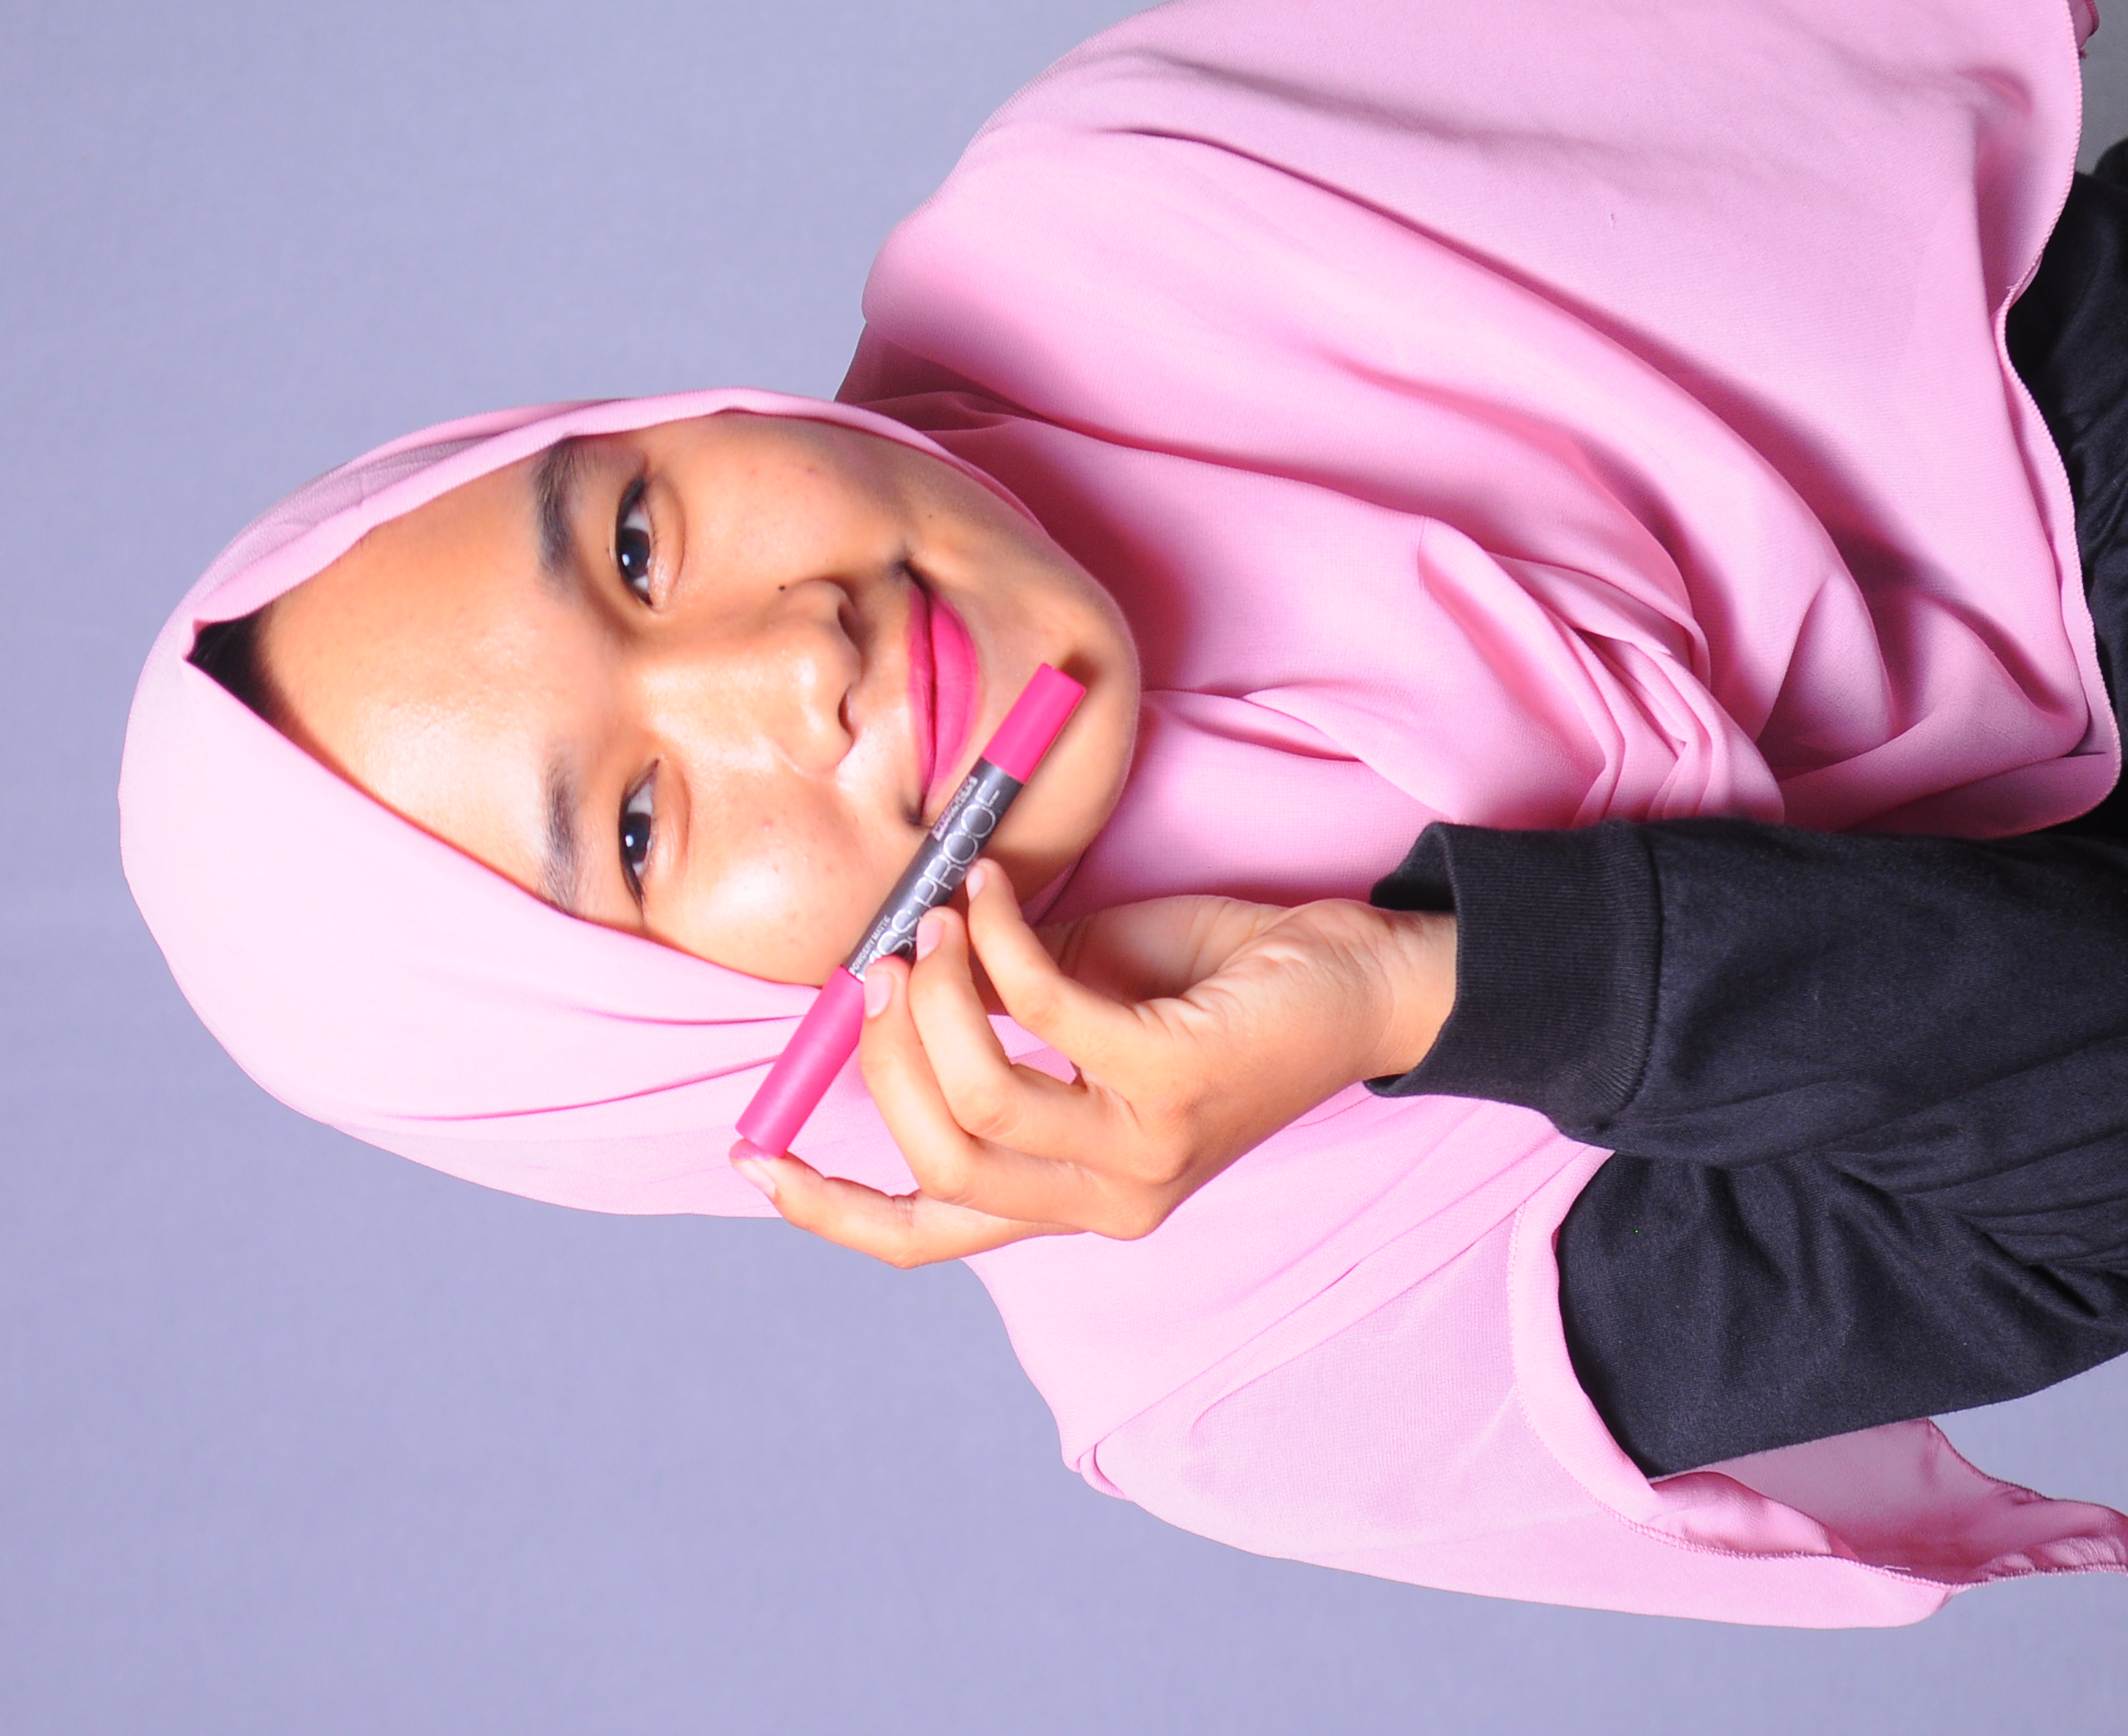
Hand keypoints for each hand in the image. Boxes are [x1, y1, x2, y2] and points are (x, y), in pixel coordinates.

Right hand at [729, 860, 1456, 1266]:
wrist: (1368, 984)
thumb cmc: (1223, 991)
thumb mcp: (1086, 1012)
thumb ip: (995, 1013)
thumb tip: (890, 964)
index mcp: (1076, 1198)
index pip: (930, 1235)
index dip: (832, 1205)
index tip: (758, 1155)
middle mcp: (1108, 1198)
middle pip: (939, 1161)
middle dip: (883, 1055)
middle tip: (880, 962)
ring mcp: (1145, 1151)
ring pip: (977, 1099)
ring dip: (937, 993)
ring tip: (938, 917)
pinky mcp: (1175, 1079)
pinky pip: (1041, 1009)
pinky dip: (997, 940)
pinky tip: (990, 892)